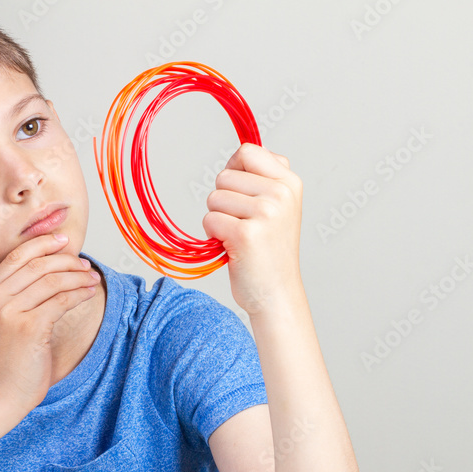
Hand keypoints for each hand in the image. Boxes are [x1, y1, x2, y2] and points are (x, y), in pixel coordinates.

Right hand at [0, 234, 99, 410]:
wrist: (1, 394)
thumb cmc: (10, 360)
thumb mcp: (6, 321)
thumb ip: (20, 295)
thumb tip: (54, 268)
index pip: (16, 257)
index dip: (43, 244)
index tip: (63, 241)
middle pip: (37, 265)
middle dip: (66, 260)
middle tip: (84, 265)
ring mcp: (10, 313)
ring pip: (52, 281)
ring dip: (78, 277)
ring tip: (92, 279)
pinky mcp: (29, 327)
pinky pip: (62, 300)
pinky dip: (79, 293)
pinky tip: (89, 293)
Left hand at [202, 143, 304, 314]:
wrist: (275, 292)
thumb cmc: (269, 250)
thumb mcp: (279, 206)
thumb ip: (263, 178)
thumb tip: (240, 152)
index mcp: (290, 182)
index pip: (247, 151)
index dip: (234, 169)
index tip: (240, 192)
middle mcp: (281, 194)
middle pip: (224, 176)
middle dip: (223, 200)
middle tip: (242, 223)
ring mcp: (265, 213)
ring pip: (214, 198)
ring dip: (217, 219)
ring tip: (239, 236)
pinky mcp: (246, 234)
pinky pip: (209, 220)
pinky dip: (213, 235)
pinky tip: (232, 248)